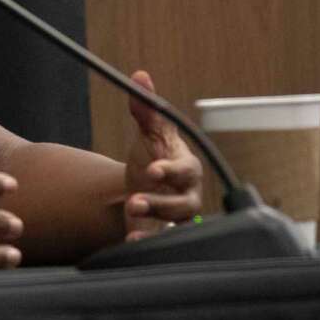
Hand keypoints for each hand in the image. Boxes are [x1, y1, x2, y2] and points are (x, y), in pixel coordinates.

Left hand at [123, 70, 202, 240]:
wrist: (146, 186)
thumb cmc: (153, 154)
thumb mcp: (148, 132)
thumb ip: (144, 107)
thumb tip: (139, 76)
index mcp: (186, 167)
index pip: (186, 169)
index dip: (171, 170)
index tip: (152, 170)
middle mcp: (188, 194)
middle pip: (184, 204)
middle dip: (160, 204)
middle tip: (133, 202)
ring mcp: (178, 218)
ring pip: (178, 227)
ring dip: (156, 226)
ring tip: (132, 225)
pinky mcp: (165, 234)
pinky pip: (164, 243)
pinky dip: (148, 244)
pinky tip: (131, 242)